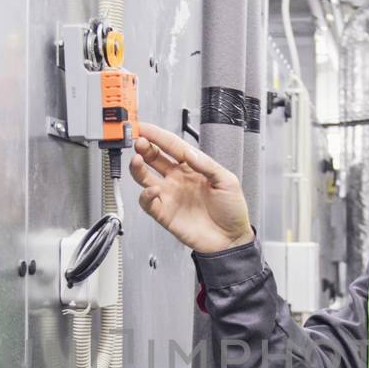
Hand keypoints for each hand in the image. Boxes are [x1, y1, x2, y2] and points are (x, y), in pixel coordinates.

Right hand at [127, 120, 253, 253]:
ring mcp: (170, 195)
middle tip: (138, 140)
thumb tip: (189, 152)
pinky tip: (152, 190)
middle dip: (144, 147)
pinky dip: (146, 195)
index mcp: (193, 167)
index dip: (157, 136)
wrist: (230, 239)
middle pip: (154, 158)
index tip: (144, 128)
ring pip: (145, 177)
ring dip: (138, 168)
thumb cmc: (232, 211)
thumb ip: (206, 164)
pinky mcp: (165, 213)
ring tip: (137, 160)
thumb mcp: (226, 180)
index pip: (172, 146)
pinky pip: (148, 202)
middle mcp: (178, 179)